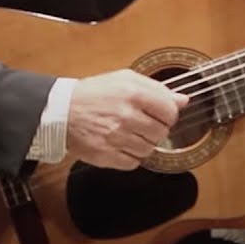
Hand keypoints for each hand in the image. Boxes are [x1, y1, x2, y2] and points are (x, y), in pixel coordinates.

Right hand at [66, 69, 188, 170]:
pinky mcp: (107, 155)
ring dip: (142, 143)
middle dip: (155, 130)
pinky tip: (120, 144)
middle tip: (141, 124)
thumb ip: (156, 89)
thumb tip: (183, 100)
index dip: (168, 114)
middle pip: (161, 132)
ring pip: (148, 149)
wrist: (61, 112)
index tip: (160, 114)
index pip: (170, 111)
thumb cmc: (94, 93)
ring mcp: (117, 137)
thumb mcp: (124, 80)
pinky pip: (133, 163)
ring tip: (127, 133)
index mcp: (133, 92)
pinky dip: (130, 156)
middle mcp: (126, 115)